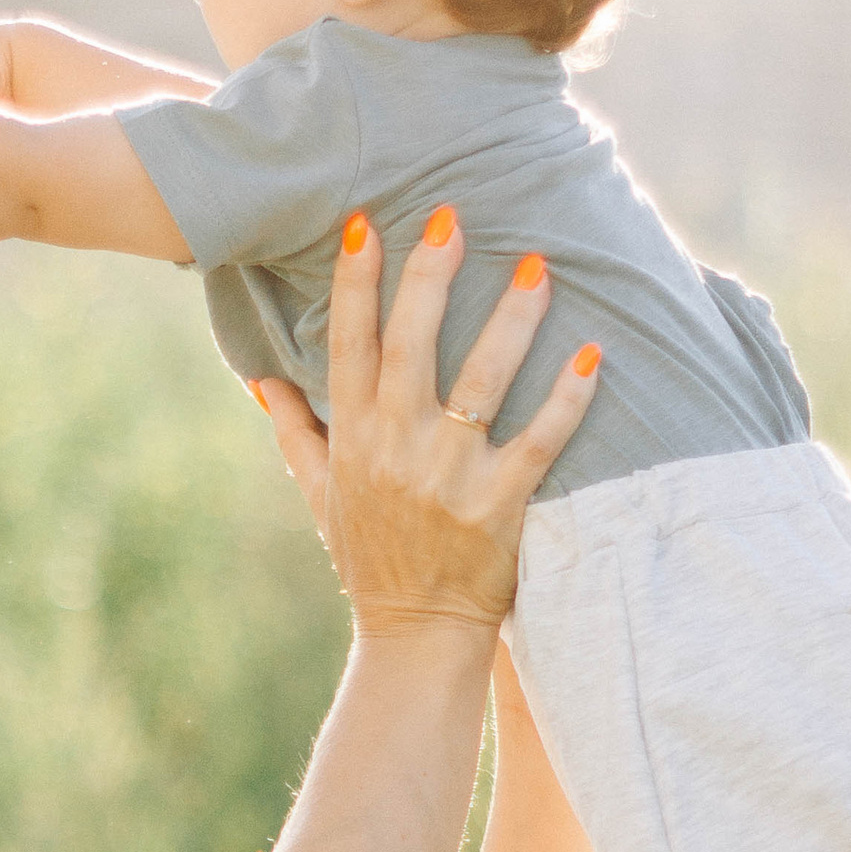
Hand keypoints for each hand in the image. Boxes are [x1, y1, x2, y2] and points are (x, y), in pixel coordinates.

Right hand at [256, 216, 598, 635]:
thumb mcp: (319, 494)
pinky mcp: (501, 506)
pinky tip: (592, 355)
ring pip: (481, 382)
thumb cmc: (370, 557)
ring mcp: (450, 477)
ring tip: (536, 268)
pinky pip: (539, 441)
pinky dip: (567, 399)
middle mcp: (397, 450)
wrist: (416, 634)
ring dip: (509, 321)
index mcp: (353, 439)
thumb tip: (258, 379)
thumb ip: (294, 431)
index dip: (354, 283)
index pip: (348, 346)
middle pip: (409, 347)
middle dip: (428, 278)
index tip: (364, 222)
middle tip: (452, 217)